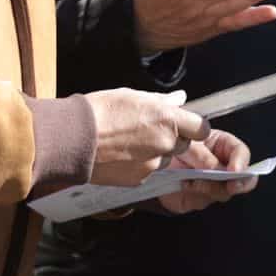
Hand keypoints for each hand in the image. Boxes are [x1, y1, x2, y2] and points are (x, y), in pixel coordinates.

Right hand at [85, 88, 211, 186]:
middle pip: (183, 145)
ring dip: (155, 152)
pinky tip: (121, 154)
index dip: (194, 127)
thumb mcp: (133, 96)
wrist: (74, 138)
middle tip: (150, 130)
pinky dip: (139, 164)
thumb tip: (179, 99)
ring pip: (164, 159)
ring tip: (130, 142)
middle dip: (172, 139)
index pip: (201, 128)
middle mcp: (165, 144)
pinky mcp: (139, 179)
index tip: (185, 125)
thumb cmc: (100, 112)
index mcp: (168, 120)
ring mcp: (153, 164)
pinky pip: (147, 171)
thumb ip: (161, 101)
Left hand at [158, 128, 258, 213]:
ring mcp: (211, 184)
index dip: (241, 163)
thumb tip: (215, 168)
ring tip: (193, 179)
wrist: (149, 159)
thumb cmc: (171, 144)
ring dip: (209, 188)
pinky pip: (201, 201)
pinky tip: (184, 184)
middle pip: (240, 179)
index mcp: (222, 146)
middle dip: (237, 183)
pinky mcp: (198, 198)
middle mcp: (221, 167)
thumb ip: (202, 154)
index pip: (241, 154)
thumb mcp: (187, 141)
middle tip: (230, 185)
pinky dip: (194, 194)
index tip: (234, 170)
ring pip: (222, 193)